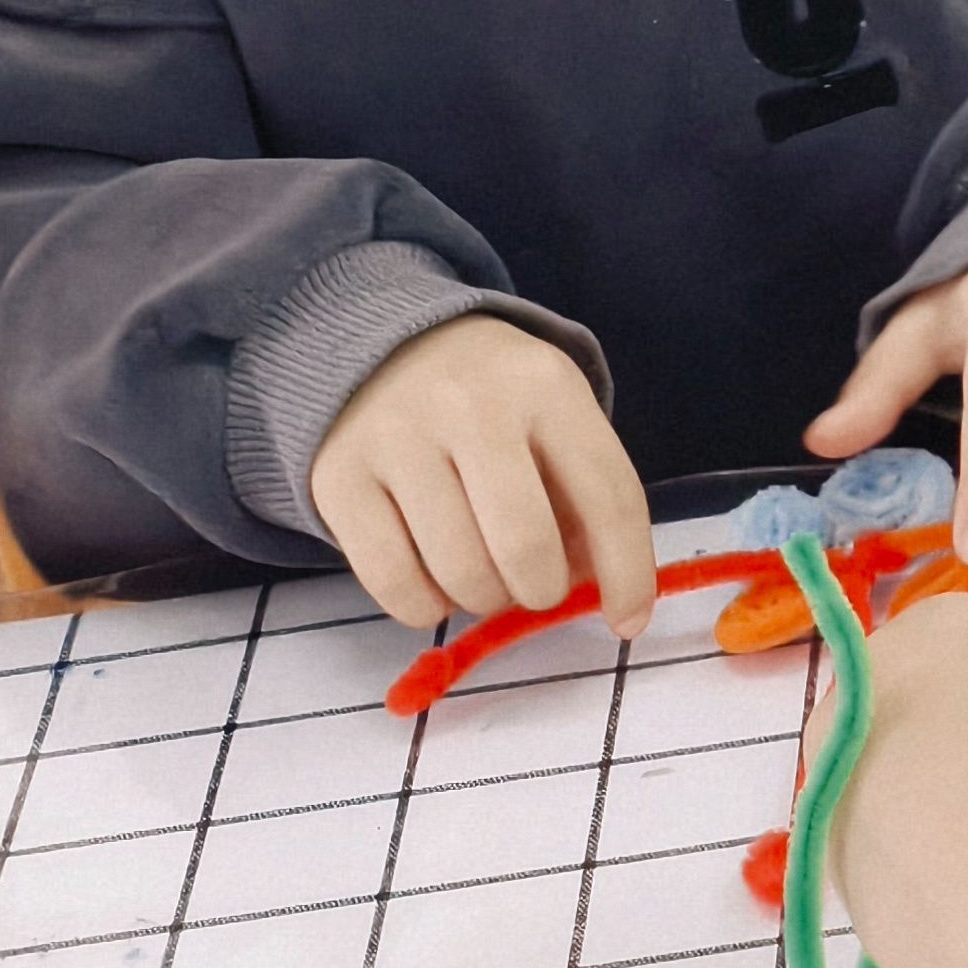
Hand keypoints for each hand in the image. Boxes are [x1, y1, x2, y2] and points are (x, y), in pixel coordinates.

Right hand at [311, 314, 658, 638]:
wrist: (385, 347)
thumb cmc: (492, 401)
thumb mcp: (554, 418)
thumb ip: (584, 498)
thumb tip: (604, 591)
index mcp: (546, 384)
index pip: (607, 495)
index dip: (627, 572)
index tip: (629, 620)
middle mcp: (470, 403)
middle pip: (526, 544)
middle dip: (541, 590)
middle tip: (534, 585)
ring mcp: (397, 436)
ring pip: (460, 573)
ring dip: (484, 599)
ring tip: (483, 573)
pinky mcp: (338, 477)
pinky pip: (393, 584)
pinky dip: (425, 607)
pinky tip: (435, 582)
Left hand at [832, 593, 967, 967]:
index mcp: (897, 658)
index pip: (964, 618)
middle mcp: (840, 719)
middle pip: (913, 684)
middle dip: (967, 700)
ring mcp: (827, 799)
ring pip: (891, 755)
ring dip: (938, 762)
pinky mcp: (833, 870)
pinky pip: (882, 822)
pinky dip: (920, 825)